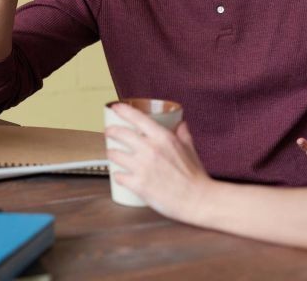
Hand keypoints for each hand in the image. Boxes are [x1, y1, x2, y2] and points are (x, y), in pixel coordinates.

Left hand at [105, 104, 212, 222]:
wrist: (197, 200)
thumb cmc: (195, 176)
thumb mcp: (190, 149)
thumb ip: (183, 134)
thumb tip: (181, 124)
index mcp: (163, 137)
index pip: (137, 117)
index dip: (123, 110)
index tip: (116, 107)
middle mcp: (150, 149)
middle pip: (120, 133)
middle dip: (111, 131)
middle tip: (109, 132)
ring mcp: (142, 167)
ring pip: (114, 154)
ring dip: (111, 153)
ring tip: (113, 154)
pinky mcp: (138, 185)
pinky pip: (118, 176)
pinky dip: (118, 175)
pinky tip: (120, 175)